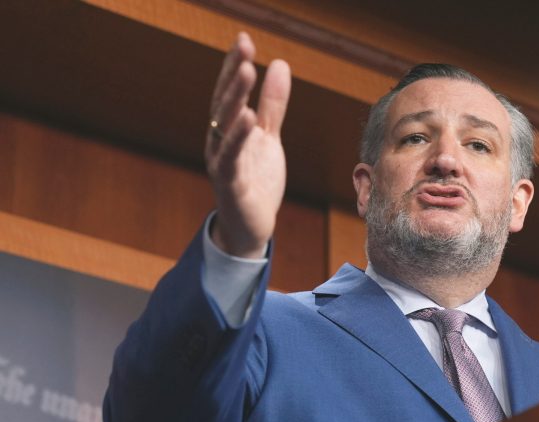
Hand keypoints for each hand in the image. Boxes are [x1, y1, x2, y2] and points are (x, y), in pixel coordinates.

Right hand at [205, 33, 290, 258]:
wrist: (251, 225)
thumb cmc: (256, 181)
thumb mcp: (269, 137)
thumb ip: (273, 104)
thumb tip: (280, 64)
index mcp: (228, 130)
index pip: (230, 93)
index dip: (234, 66)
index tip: (244, 39)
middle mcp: (219, 142)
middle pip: (224, 103)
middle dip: (233, 74)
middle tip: (244, 47)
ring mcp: (222, 163)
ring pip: (225, 126)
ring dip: (234, 98)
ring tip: (246, 72)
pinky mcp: (230, 185)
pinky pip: (230, 159)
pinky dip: (237, 139)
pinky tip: (249, 118)